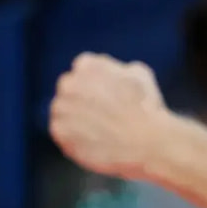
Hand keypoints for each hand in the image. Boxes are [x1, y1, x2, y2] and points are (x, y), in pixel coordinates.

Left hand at [50, 55, 171, 180]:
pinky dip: (76, 138)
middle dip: (83, 100)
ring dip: (77, 119)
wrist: (146, 141)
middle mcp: (68, 83)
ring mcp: (61, 108)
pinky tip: (97, 142)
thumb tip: (113, 73)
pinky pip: (62, 133)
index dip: (99, 85)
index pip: (84, 71)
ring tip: (103, 131)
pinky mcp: (59, 132)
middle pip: (70, 90)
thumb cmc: (147, 108)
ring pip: (63, 112)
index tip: (111, 97)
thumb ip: (118, 69)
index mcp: (87, 65)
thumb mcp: (140, 74)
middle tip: (105, 115)